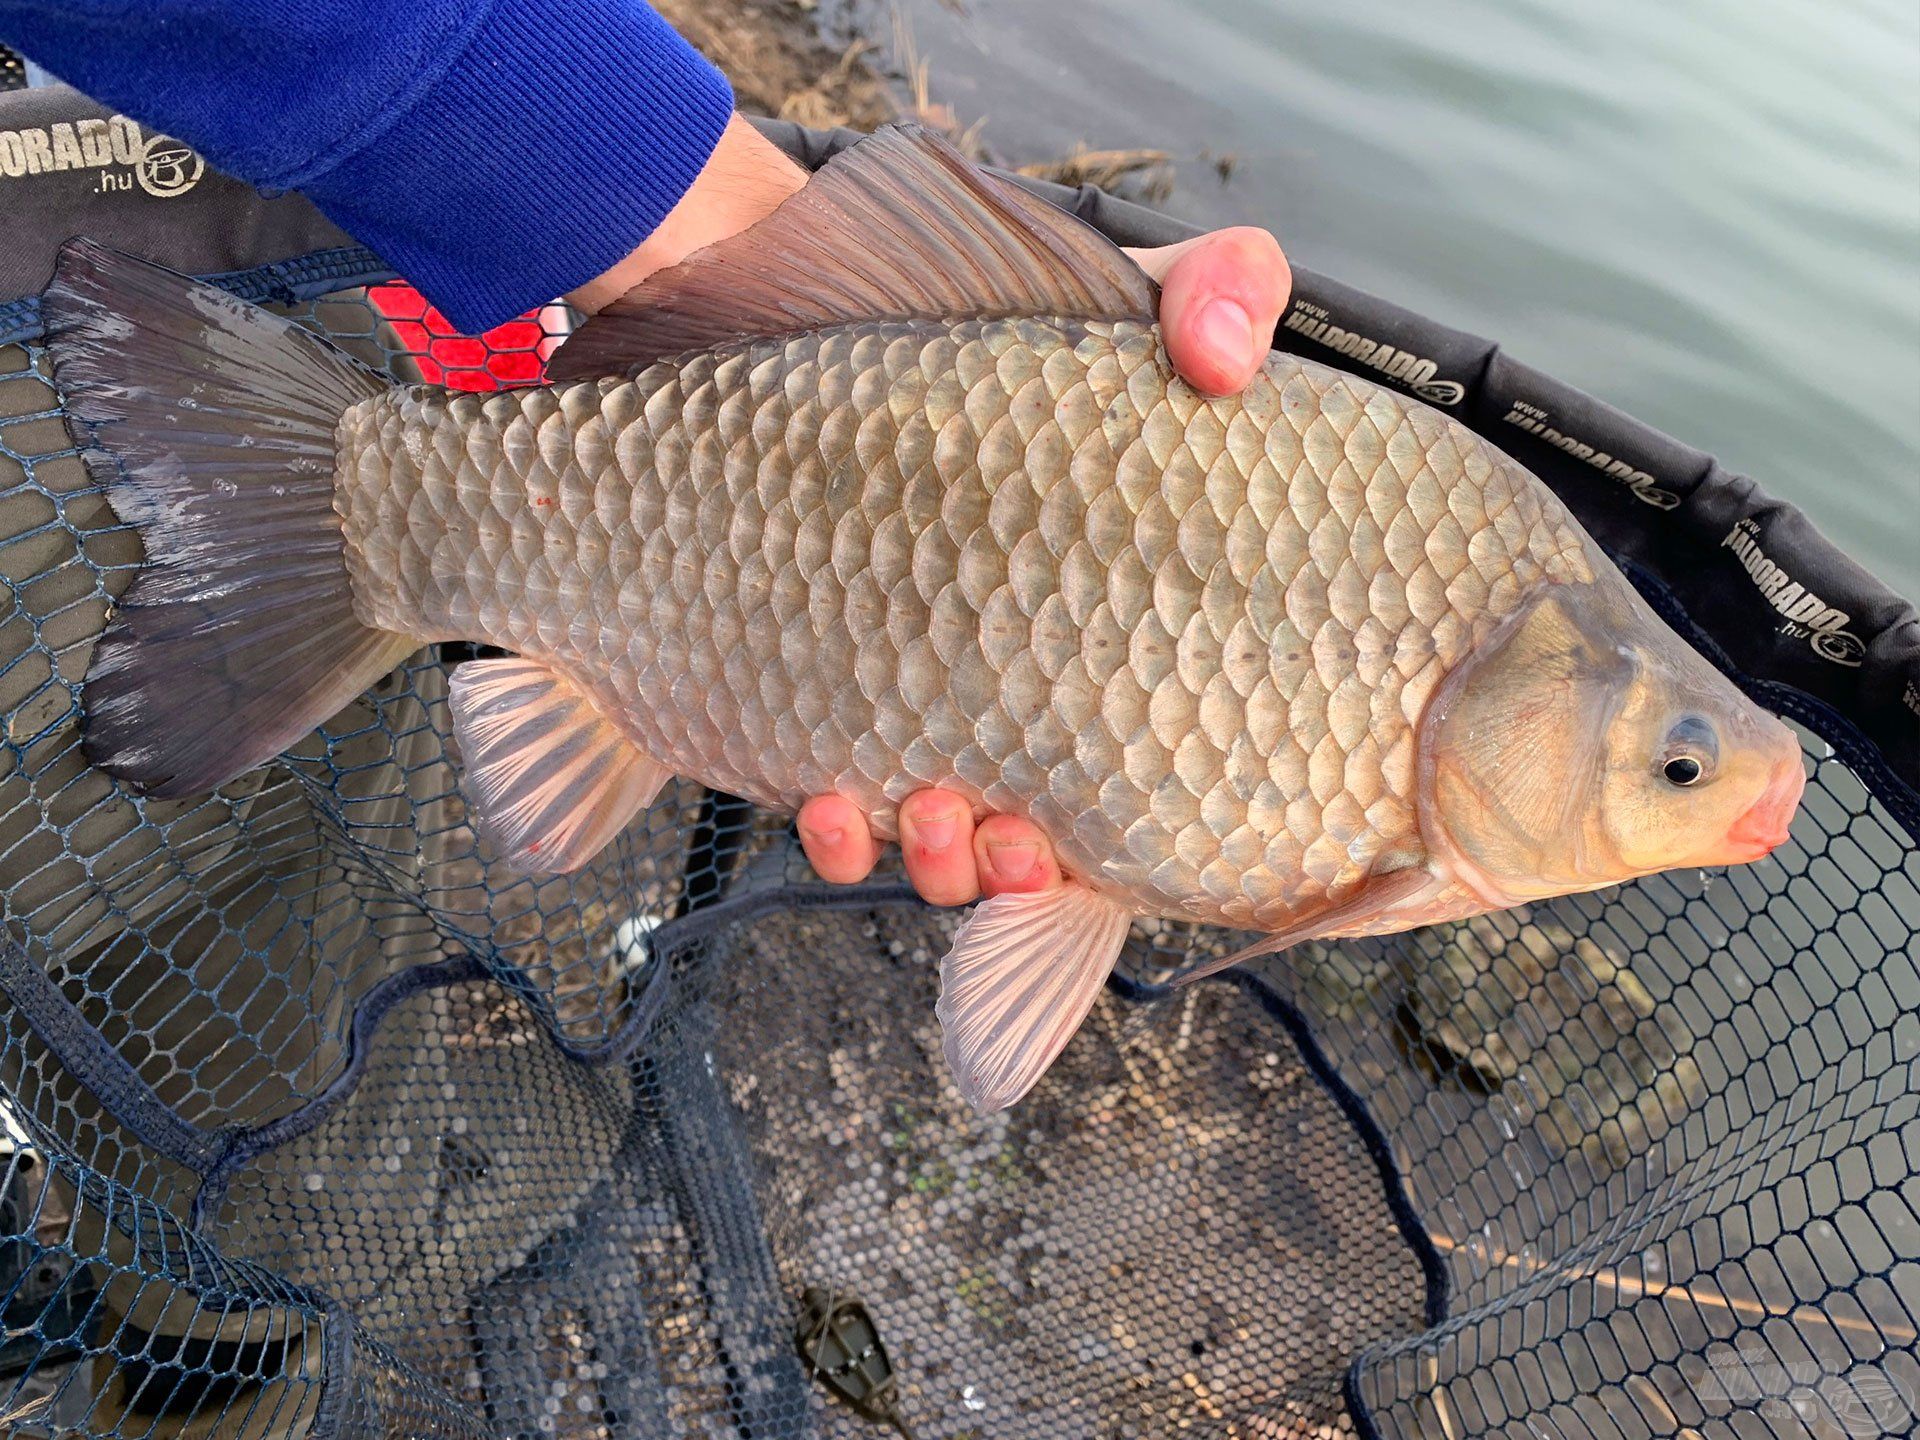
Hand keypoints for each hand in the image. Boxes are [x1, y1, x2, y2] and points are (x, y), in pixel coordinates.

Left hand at [577, 119, 1290, 900]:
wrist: (753, 297)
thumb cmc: (947, 300)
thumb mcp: (1119, 286)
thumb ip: (1221, 290)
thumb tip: (1234, 360)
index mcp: (1101, 624)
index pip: (1147, 764)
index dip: (1143, 825)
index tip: (1119, 826)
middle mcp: (1014, 678)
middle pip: (1041, 835)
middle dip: (1026, 868)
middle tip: (1018, 843)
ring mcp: (909, 694)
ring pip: (938, 843)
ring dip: (943, 862)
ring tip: (936, 817)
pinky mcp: (804, 697)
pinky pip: (832, 810)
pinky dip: (842, 833)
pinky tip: (834, 801)